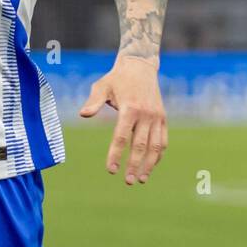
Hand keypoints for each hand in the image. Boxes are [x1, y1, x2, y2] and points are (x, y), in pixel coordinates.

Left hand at [78, 53, 167, 184]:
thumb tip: (83, 115)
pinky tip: (151, 167)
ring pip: (156, 146)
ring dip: (149, 165)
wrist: (141, 66)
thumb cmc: (117, 78)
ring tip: (141, 180)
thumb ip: (93, 102)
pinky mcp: (163, 118)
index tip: (111, 170)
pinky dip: (158, 155)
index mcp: (130, 108)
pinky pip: (163, 140)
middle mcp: (146, 114)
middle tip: (127, 181)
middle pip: (140, 145)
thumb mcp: (102, 86)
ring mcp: (157, 117)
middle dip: (134, 165)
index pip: (122, 137)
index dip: (116, 155)